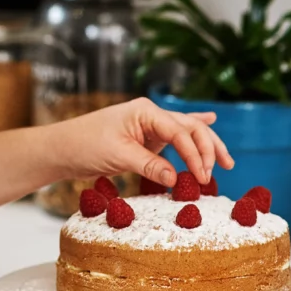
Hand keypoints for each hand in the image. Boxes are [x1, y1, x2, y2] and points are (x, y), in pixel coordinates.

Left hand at [54, 98, 233, 188]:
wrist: (63, 147)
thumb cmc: (85, 144)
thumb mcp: (118, 155)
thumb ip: (150, 165)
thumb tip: (177, 179)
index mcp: (145, 111)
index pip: (181, 132)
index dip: (195, 155)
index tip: (202, 177)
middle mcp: (151, 115)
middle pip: (190, 128)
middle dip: (207, 150)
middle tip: (215, 174)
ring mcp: (149, 126)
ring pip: (186, 133)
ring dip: (206, 146)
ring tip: (227, 161)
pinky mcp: (146, 139)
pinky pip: (175, 136)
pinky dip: (193, 130)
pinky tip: (210, 119)